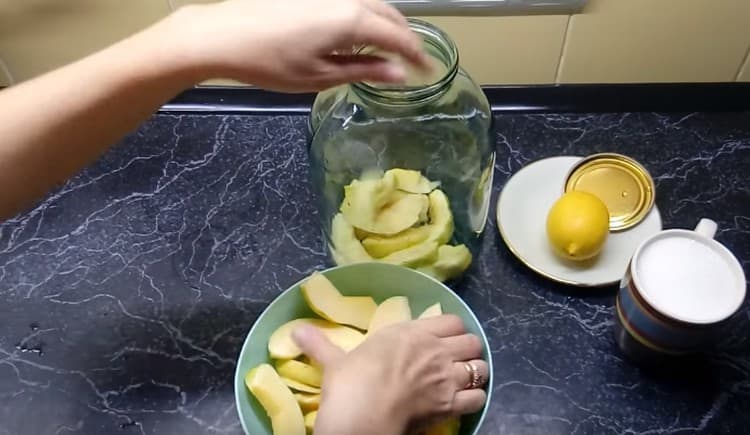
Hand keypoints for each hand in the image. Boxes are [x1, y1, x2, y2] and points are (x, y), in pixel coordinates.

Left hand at [159, 0, 428, 91]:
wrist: (222, 35)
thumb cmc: (270, 61)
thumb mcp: (321, 76)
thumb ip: (364, 71)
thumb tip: (398, 74)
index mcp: (353, 19)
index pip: (399, 36)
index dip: (418, 55)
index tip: (429, 71)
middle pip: (390, 15)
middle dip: (406, 38)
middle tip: (415, 62)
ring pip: (372, 6)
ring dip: (387, 26)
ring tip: (392, 51)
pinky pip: (353, 4)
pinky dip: (367, 19)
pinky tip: (361, 37)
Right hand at [292, 315, 488, 434]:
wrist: (362, 416)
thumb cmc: (351, 382)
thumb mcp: (336, 360)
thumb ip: (320, 343)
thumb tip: (294, 329)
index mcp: (413, 333)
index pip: (452, 321)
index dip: (453, 330)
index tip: (445, 339)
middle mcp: (436, 351)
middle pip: (472, 342)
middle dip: (468, 350)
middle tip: (456, 360)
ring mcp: (447, 378)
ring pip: (481, 368)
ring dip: (475, 374)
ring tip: (464, 380)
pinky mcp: (452, 404)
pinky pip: (479, 397)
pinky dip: (475, 399)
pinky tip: (464, 401)